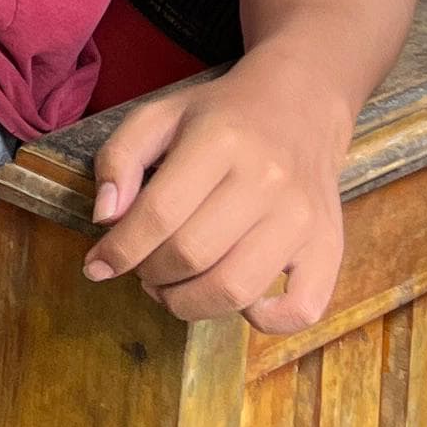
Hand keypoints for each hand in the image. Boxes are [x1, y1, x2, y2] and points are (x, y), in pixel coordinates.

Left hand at [85, 43, 353, 331]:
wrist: (301, 104)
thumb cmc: (221, 117)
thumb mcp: (159, 115)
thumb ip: (119, 158)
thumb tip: (105, 218)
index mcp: (220, 141)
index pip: (159, 214)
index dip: (119, 250)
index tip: (96, 266)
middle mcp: (267, 180)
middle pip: (191, 255)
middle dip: (149, 275)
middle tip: (141, 269)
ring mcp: (303, 218)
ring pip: (234, 289)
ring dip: (188, 303)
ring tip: (172, 288)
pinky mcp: (330, 247)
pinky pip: (301, 309)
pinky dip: (263, 321)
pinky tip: (237, 303)